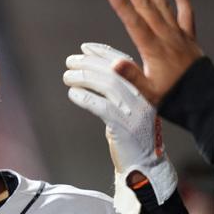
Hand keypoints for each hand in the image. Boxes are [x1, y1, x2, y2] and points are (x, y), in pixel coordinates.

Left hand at [64, 42, 176, 204]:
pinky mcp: (124, 127)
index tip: (85, 48)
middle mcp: (144, 97)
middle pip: (115, 71)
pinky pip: (102, 107)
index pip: (125, 63)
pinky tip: (73, 93)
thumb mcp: (128, 108)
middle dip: (89, 63)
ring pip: (108, 85)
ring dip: (84, 77)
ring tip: (67, 76)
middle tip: (70, 61)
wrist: (144, 166)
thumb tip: (92, 70)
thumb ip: (118, 90)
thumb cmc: (132, 136)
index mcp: (147, 89)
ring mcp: (135, 112)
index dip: (104, 53)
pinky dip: (85, 98)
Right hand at [106, 0, 203, 105]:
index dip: (122, 5)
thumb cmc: (173, 97)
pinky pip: (186, 13)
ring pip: (164, 5)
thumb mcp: (148, 92)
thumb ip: (132, 76)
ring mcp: (178, 35)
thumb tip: (114, 64)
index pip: (134, 23)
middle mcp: (166, 37)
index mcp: (153, 49)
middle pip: (147, 7)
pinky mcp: (188, 37)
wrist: (202, 98)